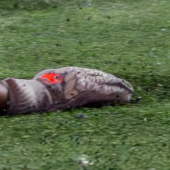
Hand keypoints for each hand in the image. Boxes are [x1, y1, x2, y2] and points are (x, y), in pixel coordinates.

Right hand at [5, 67, 134, 114]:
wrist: (40, 93)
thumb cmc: (40, 87)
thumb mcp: (48, 78)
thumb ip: (56, 79)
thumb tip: (54, 80)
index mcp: (73, 72)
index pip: (93, 74)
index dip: (104, 78)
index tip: (111, 81)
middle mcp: (82, 76)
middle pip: (103, 78)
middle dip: (116, 83)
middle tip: (127, 88)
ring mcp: (85, 83)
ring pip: (107, 84)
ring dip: (119, 89)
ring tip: (130, 93)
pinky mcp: (88, 92)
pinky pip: (106, 92)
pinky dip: (117, 94)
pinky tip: (125, 97)